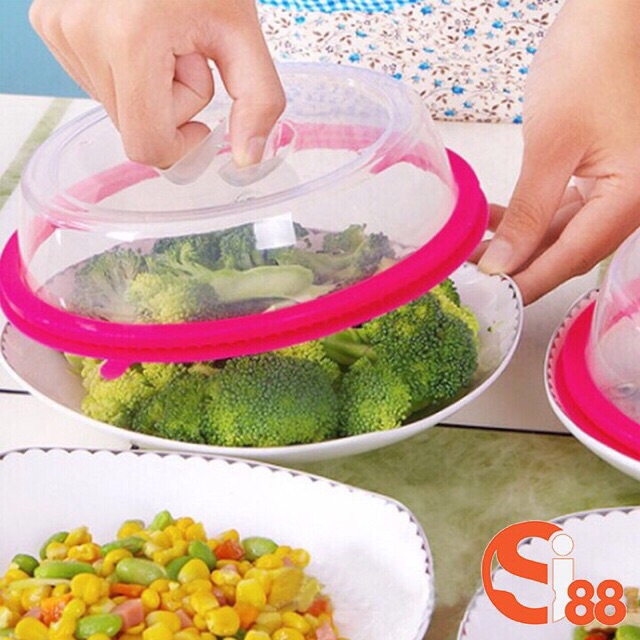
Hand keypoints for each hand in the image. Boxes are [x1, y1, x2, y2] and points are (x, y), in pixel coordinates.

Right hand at [30, 0, 285, 167]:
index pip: (148, 145)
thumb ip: (259, 101)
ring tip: (159, 36)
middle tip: (182, 52)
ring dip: (146, 87)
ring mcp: (59, 26)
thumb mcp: (243, 35)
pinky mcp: (48, 22)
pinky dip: (123, 71)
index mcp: (130, 39)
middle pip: (133, 128)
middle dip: (168, 104)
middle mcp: (83, 33)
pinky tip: (136, 31)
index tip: (201, 119)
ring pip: (114, 107)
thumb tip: (248, 158)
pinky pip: (95, 82)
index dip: (181, 143)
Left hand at [477, 0, 639, 303]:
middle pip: (568, 250)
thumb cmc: (590, 64)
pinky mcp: (602, 172)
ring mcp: (619, 187)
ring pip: (563, 232)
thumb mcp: (552, 145)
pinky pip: (563, 209)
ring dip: (518, 243)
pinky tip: (493, 221)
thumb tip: (503, 264)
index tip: (490, 302)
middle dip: (519, 265)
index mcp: (631, 197)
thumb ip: (528, 212)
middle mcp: (631, 200)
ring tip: (472, 251)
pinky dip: (529, 218)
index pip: (571, 258)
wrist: (612, 13)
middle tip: (472, 278)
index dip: (527, 283)